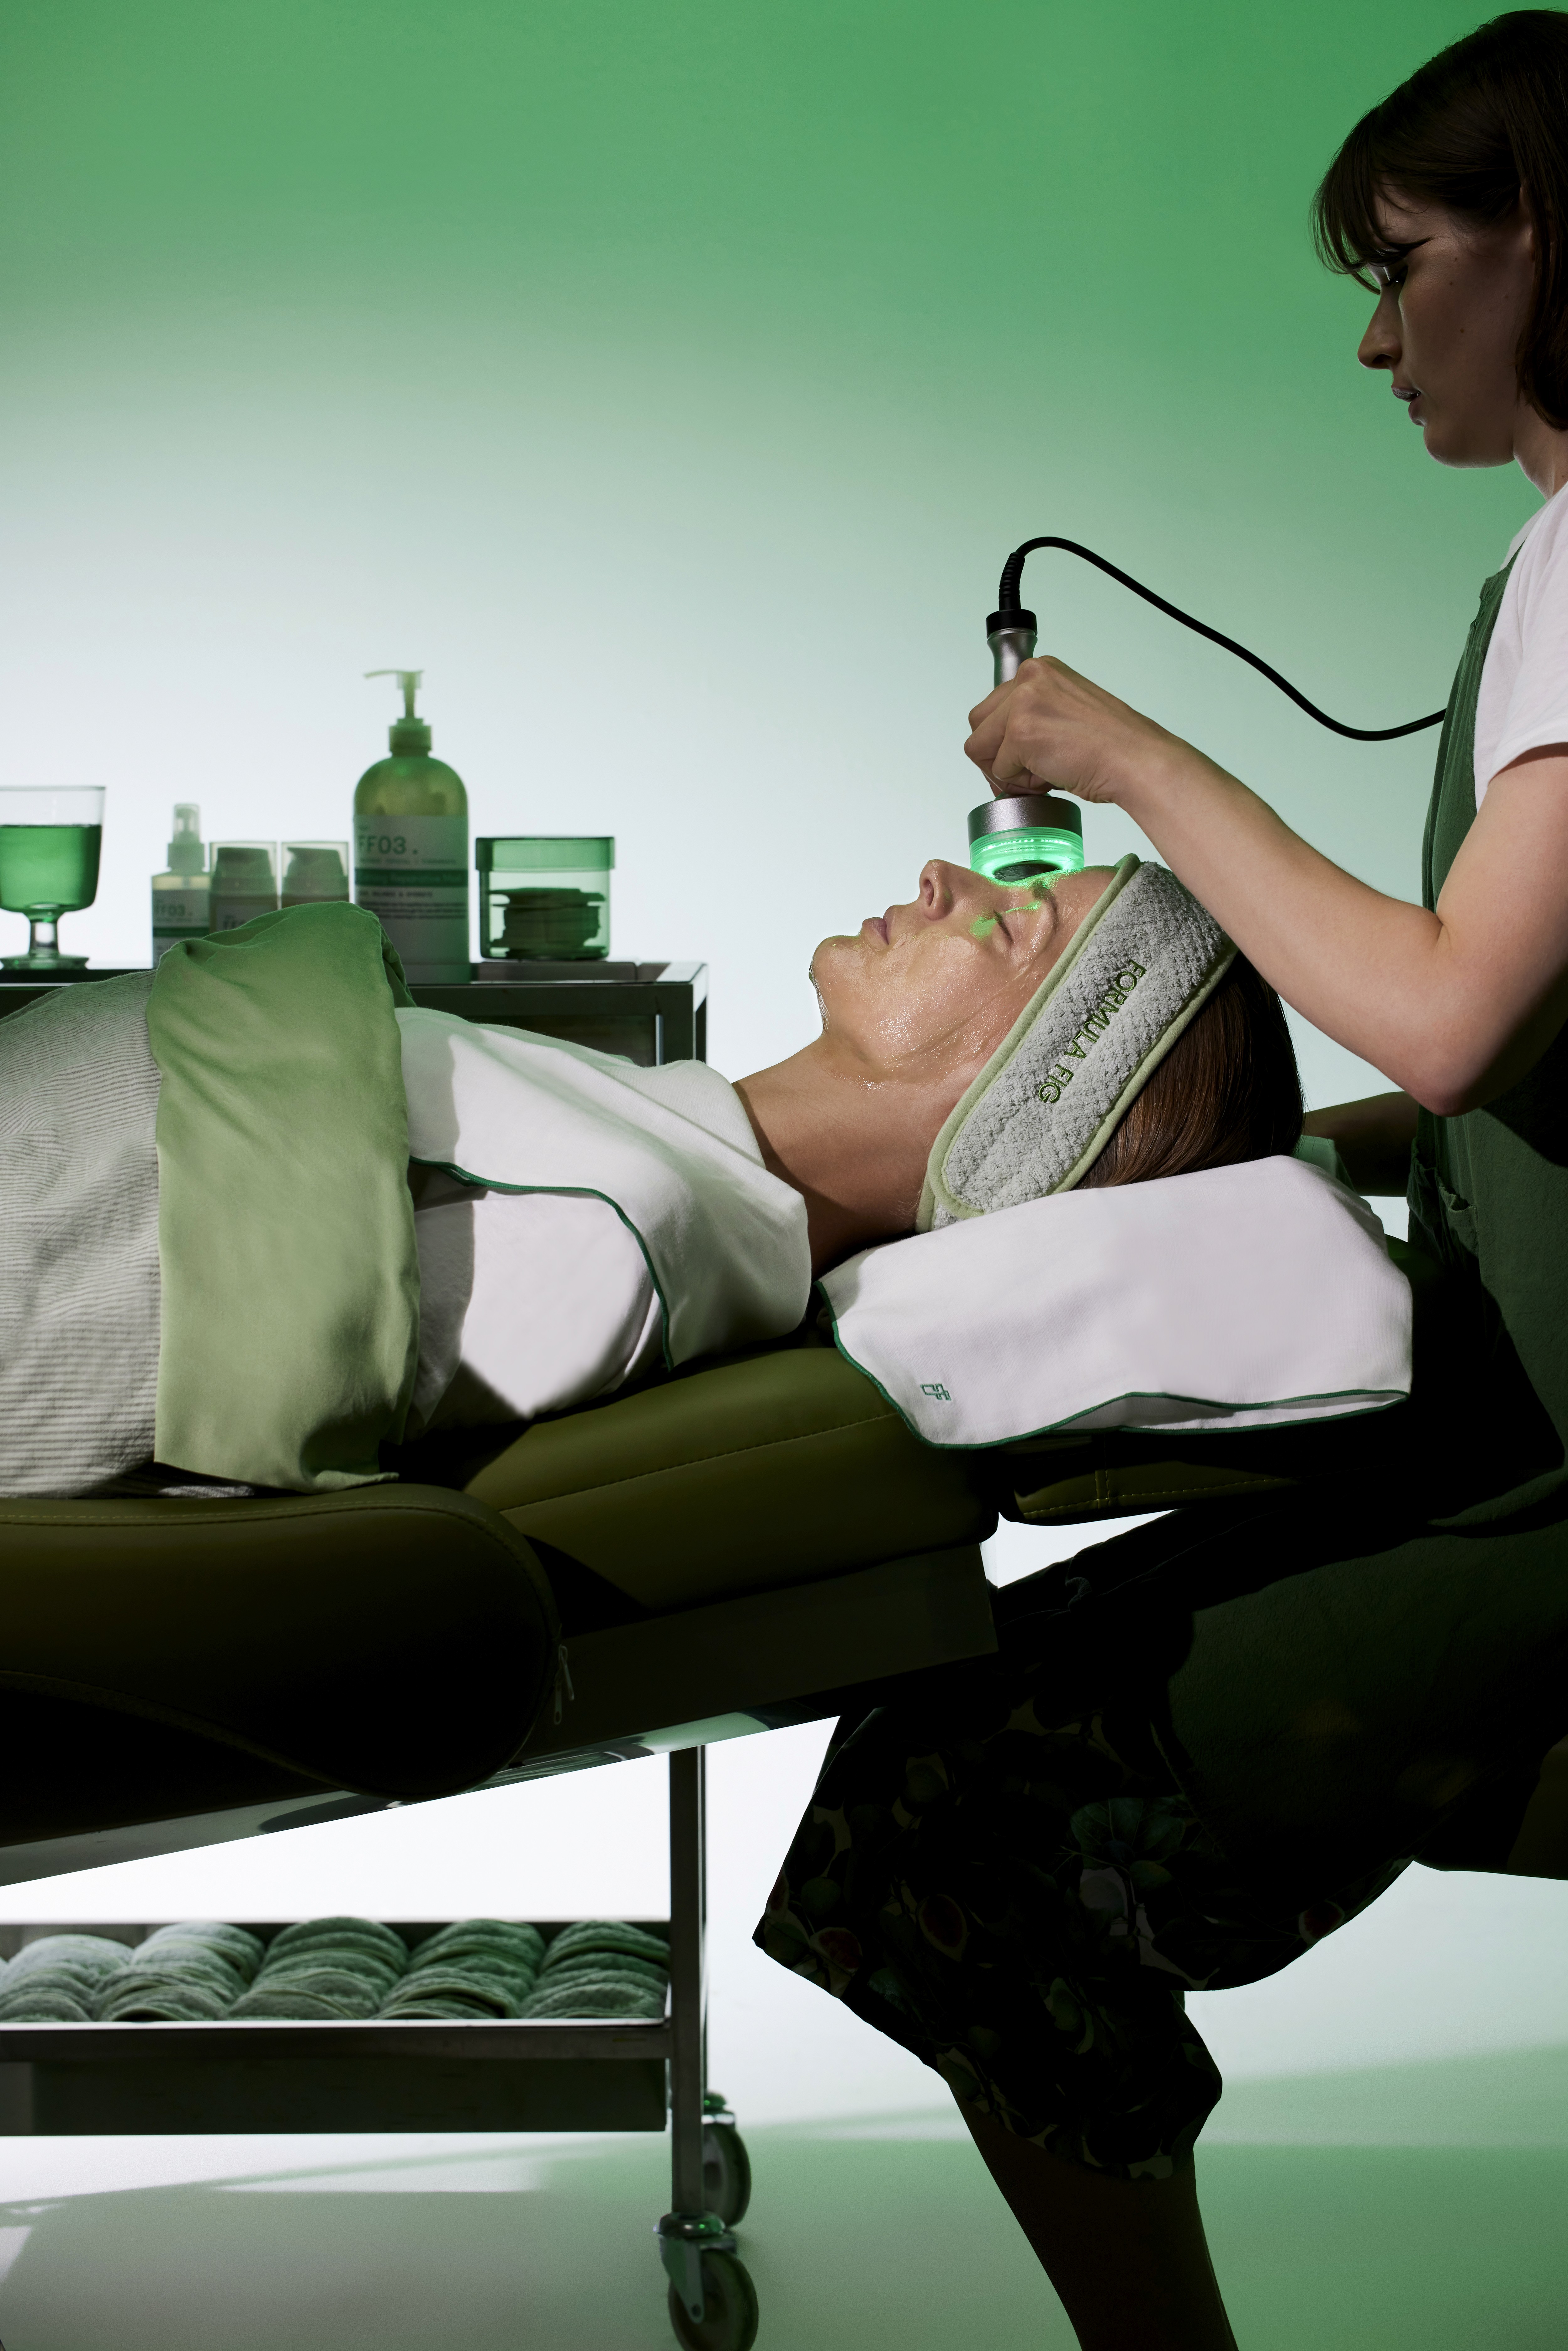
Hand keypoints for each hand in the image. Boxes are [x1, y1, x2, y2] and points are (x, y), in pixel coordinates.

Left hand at [964, 654, 1184, 806]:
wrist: (1135, 760)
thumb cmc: (1111, 744)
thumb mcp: (1065, 710)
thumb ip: (1033, 714)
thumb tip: (1003, 744)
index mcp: (1041, 670)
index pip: (993, 707)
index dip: (1003, 740)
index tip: (1027, 754)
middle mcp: (1030, 677)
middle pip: (978, 724)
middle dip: (997, 755)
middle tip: (1031, 769)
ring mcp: (1023, 703)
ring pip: (981, 748)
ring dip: (1008, 770)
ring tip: (1046, 770)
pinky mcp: (1022, 732)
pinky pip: (998, 770)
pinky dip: (1021, 783)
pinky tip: (1051, 775)